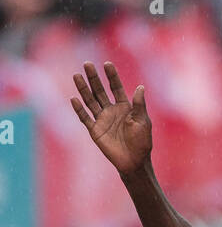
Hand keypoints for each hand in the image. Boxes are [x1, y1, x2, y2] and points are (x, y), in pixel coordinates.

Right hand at [70, 60, 151, 176]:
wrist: (134, 162)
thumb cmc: (142, 142)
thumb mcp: (143, 121)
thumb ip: (139, 105)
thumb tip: (140, 87)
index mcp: (124, 107)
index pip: (116, 87)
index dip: (112, 76)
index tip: (107, 64)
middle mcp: (111, 111)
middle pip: (100, 91)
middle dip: (94, 78)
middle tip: (87, 64)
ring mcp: (102, 120)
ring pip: (90, 101)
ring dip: (84, 89)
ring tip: (77, 76)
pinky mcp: (95, 130)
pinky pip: (85, 118)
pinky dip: (79, 109)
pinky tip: (74, 99)